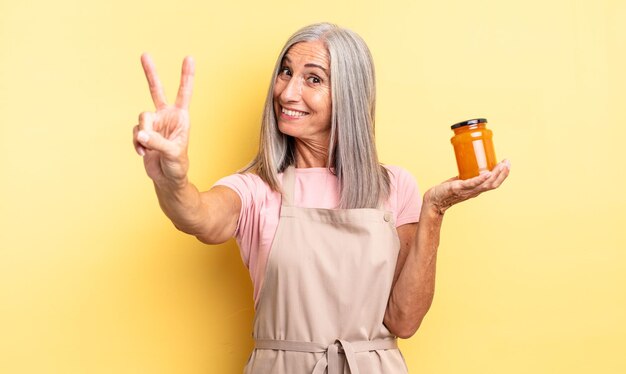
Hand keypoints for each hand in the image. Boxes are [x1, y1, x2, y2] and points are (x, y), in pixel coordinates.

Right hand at [133, 53, 194, 187]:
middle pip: (157, 90)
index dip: (186, 76)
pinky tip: (144, 153)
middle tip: (145, 54)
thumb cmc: (177, 165)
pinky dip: (138, 144)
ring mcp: (154, 124)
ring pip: (142, 118)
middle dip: (150, 73)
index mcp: (181, 117)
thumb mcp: (172, 153)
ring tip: (149, 149)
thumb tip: (141, 134)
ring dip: (143, 134)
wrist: (167, 178)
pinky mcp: (144, 133)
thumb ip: (157, 141)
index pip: (184, 93)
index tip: (189, 57)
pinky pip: (136, 132)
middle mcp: (167, 116)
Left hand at [424, 160, 510, 214]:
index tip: (506, 163)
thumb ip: (467, 175)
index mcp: (476, 189)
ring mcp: (467, 191)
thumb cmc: (446, 191)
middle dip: (503, 173)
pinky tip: (487, 173)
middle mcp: (474, 192)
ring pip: (486, 184)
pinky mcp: (458, 188)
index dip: (502, 174)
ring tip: (502, 165)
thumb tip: (470, 162)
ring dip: (496, 174)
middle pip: (493, 184)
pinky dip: (481, 179)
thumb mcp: (460, 182)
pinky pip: (471, 184)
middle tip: (508, 162)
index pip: (493, 183)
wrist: (433, 200)